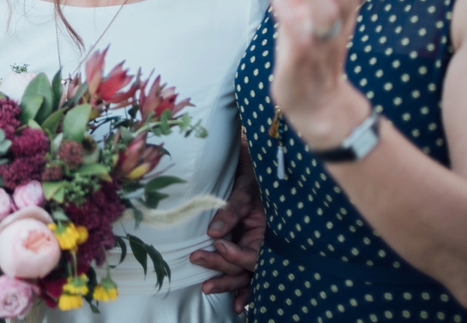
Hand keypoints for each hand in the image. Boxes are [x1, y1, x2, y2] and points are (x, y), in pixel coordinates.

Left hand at [192, 133, 263, 312]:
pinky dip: (240, 287)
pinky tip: (236, 304)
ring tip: (207, 289)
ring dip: (227, 283)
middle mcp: (264, 242)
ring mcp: (256, 247)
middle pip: (246, 266)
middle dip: (222, 268)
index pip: (255, 253)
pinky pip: (245, 272)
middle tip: (198, 260)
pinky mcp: (247, 246)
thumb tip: (214, 233)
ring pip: (244, 273)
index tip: (218, 245)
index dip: (237, 254)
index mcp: (269, 229)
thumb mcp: (242, 189)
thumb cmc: (251, 174)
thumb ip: (230, 210)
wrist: (253, 163)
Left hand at [269, 0, 375, 145]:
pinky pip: (301, 42)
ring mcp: (320, 47)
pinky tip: (277, 1)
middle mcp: (337, 29)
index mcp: (343, 16)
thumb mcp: (310, 18)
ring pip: (327, 14)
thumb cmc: (310, 55)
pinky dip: (290, 19)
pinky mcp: (300, 66)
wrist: (316, 107)